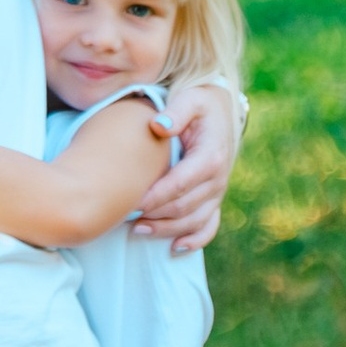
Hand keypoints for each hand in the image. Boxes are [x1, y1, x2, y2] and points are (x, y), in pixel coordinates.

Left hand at [136, 80, 240, 252]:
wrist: (221, 110)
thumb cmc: (199, 103)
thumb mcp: (189, 99)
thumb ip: (175, 112)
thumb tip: (158, 126)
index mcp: (211, 156)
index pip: (181, 183)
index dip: (156, 196)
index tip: (131, 202)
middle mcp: (218, 178)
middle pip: (185, 207)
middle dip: (155, 215)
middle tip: (125, 218)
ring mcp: (218, 192)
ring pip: (194, 221)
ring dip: (167, 230)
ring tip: (138, 231)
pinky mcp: (216, 199)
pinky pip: (209, 226)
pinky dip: (194, 240)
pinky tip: (174, 248)